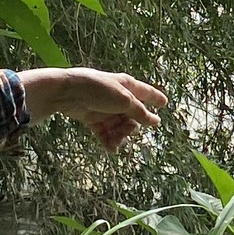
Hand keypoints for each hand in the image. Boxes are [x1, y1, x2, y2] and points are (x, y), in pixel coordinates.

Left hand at [17, 67, 164, 151]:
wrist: (67, 93)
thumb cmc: (98, 90)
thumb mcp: (124, 101)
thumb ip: (140, 112)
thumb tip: (156, 121)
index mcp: (126, 86)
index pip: (145, 92)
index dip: (155, 98)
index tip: (165, 103)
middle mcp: (117, 97)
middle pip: (132, 115)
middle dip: (132, 126)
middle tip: (128, 130)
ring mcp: (104, 109)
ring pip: (119, 126)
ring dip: (120, 136)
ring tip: (116, 142)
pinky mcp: (92, 119)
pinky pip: (105, 133)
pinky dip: (108, 141)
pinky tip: (111, 149)